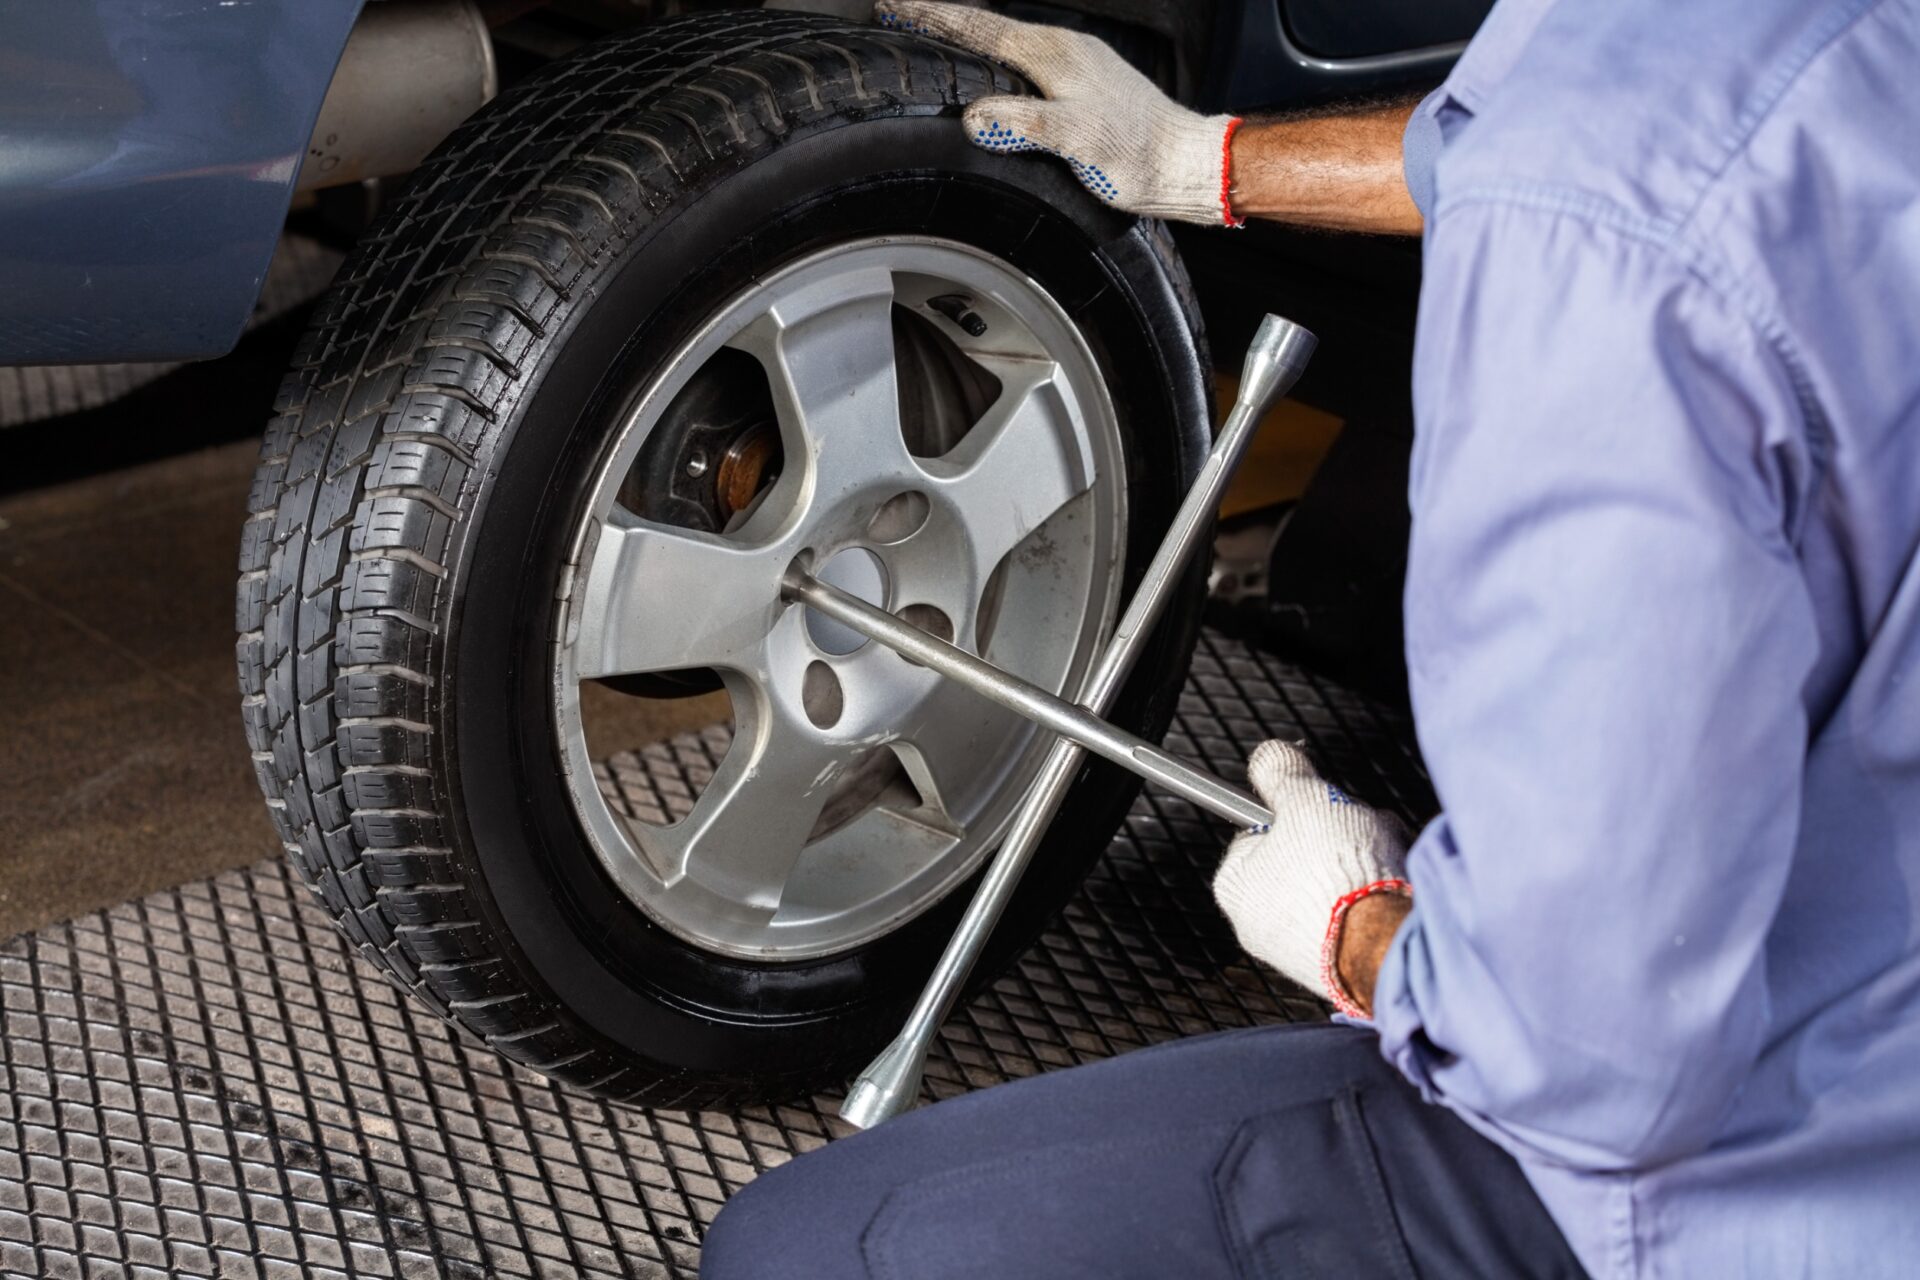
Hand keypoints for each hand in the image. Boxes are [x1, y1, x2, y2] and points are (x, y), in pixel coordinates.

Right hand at [875, 1, 1242, 225]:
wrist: (1185, 164)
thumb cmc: (1137, 155)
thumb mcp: (1074, 140)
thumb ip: (1022, 124)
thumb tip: (975, 116)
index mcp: (1056, 55)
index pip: (980, 29)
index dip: (934, 18)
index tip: (894, 6)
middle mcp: (1066, 50)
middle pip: (990, 28)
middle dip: (944, 20)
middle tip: (901, 14)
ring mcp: (1078, 65)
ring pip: (1009, 44)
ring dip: (970, 38)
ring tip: (936, 36)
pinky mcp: (1087, 84)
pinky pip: (1028, 63)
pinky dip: (998, 60)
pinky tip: (994, 72)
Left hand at [1213, 741, 1412, 1016]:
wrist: (1382, 945)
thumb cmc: (1333, 872)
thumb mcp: (1301, 798)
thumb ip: (1280, 772)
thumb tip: (1269, 755)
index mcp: (1235, 886)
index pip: (1261, 830)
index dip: (1295, 808)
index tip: (1318, 802)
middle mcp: (1259, 923)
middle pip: (1304, 853)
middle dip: (1340, 831)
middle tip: (1359, 824)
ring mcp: (1300, 948)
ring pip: (1336, 880)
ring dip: (1366, 854)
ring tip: (1385, 851)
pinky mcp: (1341, 965)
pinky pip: (1358, 912)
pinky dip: (1378, 891)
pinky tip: (1396, 881)